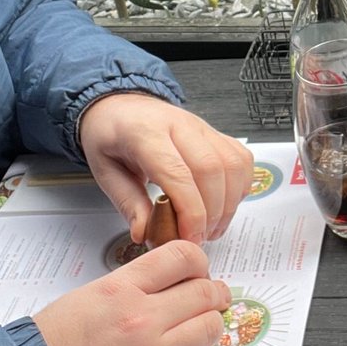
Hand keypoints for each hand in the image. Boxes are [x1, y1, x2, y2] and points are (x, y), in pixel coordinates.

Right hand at [33, 240, 231, 345]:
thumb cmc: (55, 340)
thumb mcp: (91, 293)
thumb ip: (134, 285)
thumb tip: (172, 283)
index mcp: (122, 288)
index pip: (183, 257)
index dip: (200, 262)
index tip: (200, 271)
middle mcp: (141, 319)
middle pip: (203, 294)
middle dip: (215, 293)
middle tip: (215, 296)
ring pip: (208, 330)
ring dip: (211, 325)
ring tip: (204, 325)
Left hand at [78, 94, 253, 243]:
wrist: (121, 106)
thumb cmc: (111, 136)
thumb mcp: (105, 171)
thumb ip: (128, 203)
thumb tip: (144, 233)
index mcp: (145, 132)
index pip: (177, 172)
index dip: (190, 211)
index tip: (190, 239)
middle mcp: (179, 125)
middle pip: (211, 169)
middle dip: (211, 213)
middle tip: (198, 238)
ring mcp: (202, 127)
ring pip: (232, 164)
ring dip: (228, 204)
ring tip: (211, 228)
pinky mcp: (216, 133)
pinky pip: (241, 160)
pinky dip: (239, 187)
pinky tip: (223, 205)